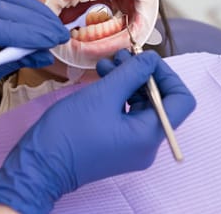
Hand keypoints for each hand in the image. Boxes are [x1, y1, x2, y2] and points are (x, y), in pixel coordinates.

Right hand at [0, 50, 195, 213]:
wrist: (40, 165)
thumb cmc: (70, 131)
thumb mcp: (103, 95)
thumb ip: (131, 73)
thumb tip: (151, 59)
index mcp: (149, 135)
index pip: (180, 100)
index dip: (166, 74)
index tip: (144, 59)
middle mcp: (146, 144)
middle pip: (159, 101)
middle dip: (141, 74)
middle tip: (120, 56)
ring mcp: (131, 146)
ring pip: (141, 105)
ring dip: (127, 81)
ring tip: (106, 63)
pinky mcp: (116, 144)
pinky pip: (126, 114)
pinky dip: (117, 94)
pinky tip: (102, 78)